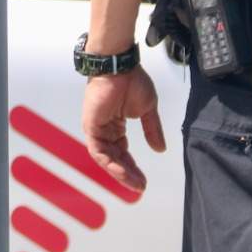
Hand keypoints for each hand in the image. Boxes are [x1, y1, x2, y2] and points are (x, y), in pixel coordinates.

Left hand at [81, 66, 165, 192]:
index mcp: (115, 125)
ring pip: (106, 159)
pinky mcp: (91, 126)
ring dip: (120, 172)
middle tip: (140, 186)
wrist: (120, 65)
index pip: (122, 152)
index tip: (144, 181)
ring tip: (134, 183)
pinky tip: (122, 172)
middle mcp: (104, 129)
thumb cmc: (131, 80)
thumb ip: (152, 130)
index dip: (132, 167)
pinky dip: (110, 163)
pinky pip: (98, 151)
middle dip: (128, 174)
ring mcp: (96, 128)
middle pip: (114, 158)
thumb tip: (160, 149)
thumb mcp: (147, 110)